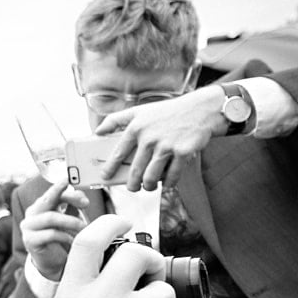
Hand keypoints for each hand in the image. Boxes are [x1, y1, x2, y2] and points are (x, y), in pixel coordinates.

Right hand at [20, 180, 89, 280]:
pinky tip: (73, 241)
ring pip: (51, 217)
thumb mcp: (69, 219)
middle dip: (68, 199)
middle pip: (48, 200)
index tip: (85, 200)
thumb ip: (73, 207)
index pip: (53, 192)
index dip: (70, 193)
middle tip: (85, 202)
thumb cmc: (62, 239)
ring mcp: (28, 226)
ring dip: (71, 221)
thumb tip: (82, 198)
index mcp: (42, 205)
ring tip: (83, 228)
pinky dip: (65, 236)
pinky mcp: (29, 240)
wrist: (54, 263)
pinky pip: (50, 234)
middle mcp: (32, 213)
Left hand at [93, 86, 224, 191]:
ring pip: (151, 176)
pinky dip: (169, 183)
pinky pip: (172, 175)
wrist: (200, 109)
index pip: (118, 153)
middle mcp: (149, 138)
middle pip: (135, 170)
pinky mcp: (183, 152)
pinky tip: (167, 184)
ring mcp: (166, 146)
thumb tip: (97, 131)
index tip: (105, 177)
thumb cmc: (167, 112)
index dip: (110, 168)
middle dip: (132, 184)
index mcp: (136, 128)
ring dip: (148, 186)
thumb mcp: (139, 111)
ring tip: (148, 187)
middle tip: (132, 188)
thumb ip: (115, 120)